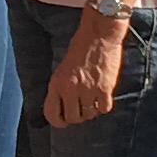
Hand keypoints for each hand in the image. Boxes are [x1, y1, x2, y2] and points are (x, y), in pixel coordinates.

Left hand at [41, 11, 123, 127]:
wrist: (99, 35)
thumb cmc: (81, 47)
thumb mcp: (63, 67)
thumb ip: (62, 87)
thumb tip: (64, 106)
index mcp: (57, 83)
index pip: (51, 114)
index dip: (57, 121)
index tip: (63, 120)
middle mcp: (70, 89)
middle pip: (73, 118)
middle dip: (77, 116)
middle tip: (82, 108)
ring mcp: (88, 90)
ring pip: (89, 115)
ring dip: (91, 111)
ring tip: (93, 99)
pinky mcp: (105, 89)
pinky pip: (104, 109)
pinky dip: (103, 106)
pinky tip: (103, 97)